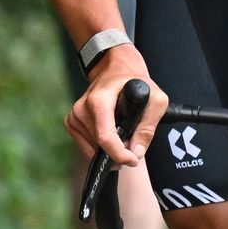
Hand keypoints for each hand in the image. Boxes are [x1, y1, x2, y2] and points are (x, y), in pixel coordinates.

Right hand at [66, 48, 164, 167]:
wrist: (115, 68)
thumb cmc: (135, 81)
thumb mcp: (155, 99)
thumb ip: (148, 126)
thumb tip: (136, 152)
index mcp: (99, 101)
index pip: (105, 137)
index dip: (119, 154)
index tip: (133, 160)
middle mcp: (82, 108)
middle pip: (99, 146)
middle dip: (118, 152)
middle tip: (132, 144)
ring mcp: (74, 116)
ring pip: (92, 149)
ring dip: (108, 150)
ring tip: (122, 136)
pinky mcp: (71, 122)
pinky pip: (85, 147)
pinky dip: (98, 147)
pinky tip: (109, 135)